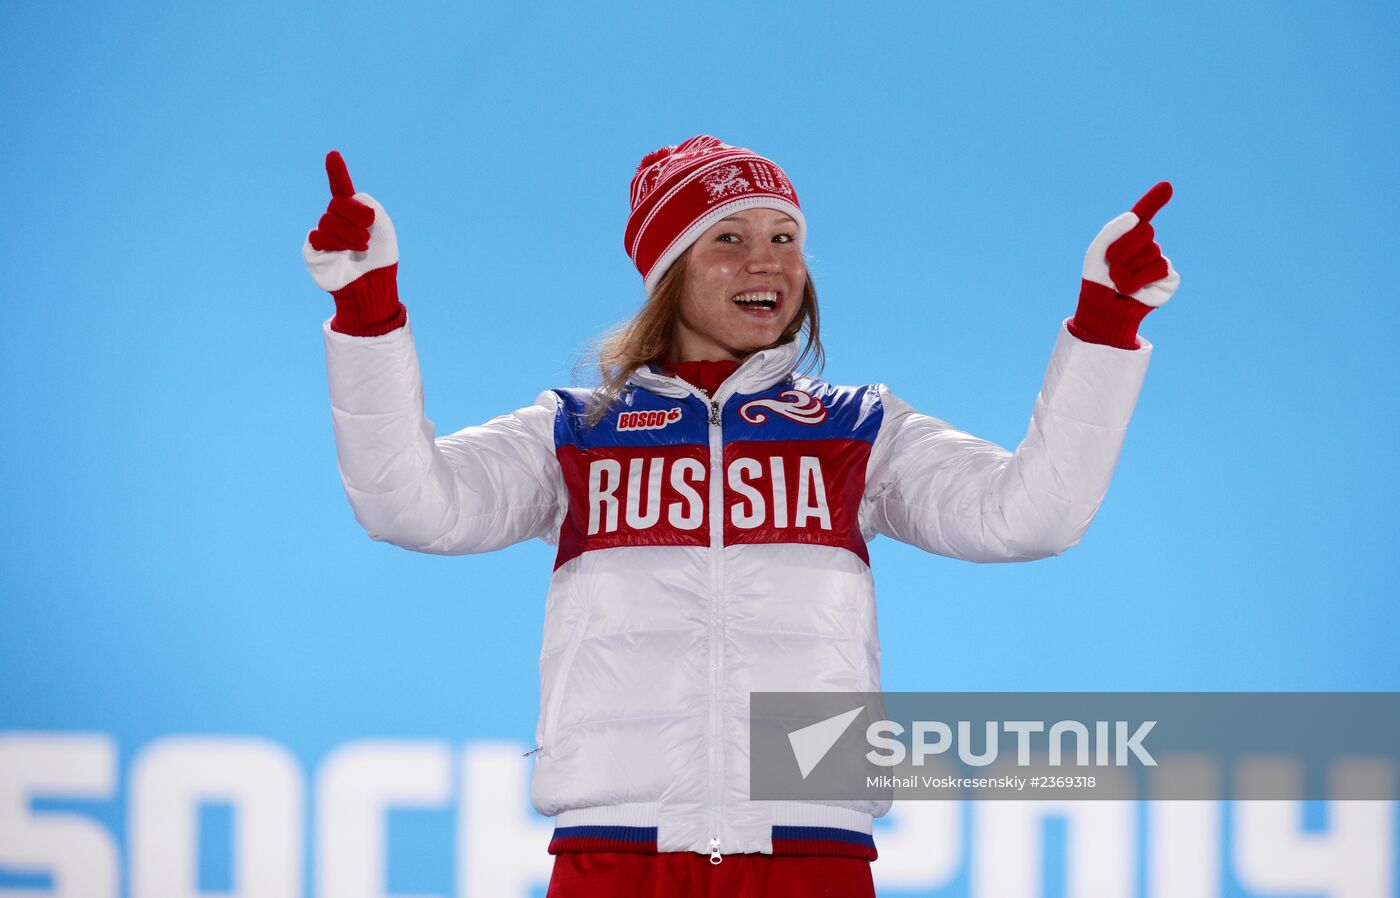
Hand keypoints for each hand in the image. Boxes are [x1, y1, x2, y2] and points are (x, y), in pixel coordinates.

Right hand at [301, 151, 403, 335]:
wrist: (374, 287)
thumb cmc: (381, 258)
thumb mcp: (382, 227)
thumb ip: (367, 205)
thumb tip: (346, 197)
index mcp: (353, 212)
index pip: (342, 188)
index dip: (337, 172)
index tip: (333, 154)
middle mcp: (335, 220)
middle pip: (338, 204)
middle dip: (356, 215)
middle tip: (368, 231)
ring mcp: (323, 234)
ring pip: (328, 220)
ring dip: (350, 234)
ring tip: (361, 247)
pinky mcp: (313, 250)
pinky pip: (319, 236)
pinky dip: (336, 244)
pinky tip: (344, 254)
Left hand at [1082, 181, 1179, 307]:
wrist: (1103, 309)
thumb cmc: (1098, 280)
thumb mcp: (1097, 252)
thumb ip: (1112, 230)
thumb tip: (1135, 218)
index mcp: (1129, 237)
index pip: (1144, 214)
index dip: (1154, 200)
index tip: (1167, 185)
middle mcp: (1147, 246)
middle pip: (1144, 232)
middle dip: (1123, 248)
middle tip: (1112, 265)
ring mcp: (1159, 261)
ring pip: (1151, 253)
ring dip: (1128, 270)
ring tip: (1120, 282)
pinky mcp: (1170, 278)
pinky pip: (1159, 269)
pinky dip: (1141, 280)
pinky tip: (1135, 290)